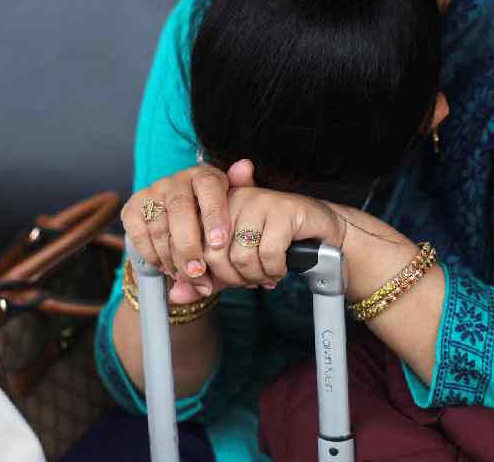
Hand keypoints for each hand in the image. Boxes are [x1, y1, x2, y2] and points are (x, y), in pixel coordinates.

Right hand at [120, 159, 255, 303]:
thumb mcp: (233, 205)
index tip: (219, 243)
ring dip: (172, 258)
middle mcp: (175, 181)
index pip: (208, 187)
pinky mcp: (132, 209)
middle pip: (179, 209)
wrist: (183, 222)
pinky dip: (153, 256)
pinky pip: (138, 235)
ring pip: (158, 226)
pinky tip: (169, 269)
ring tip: (187, 278)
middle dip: (189, 245)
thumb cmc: (214, 215)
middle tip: (199, 272)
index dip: (214, 214)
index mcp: (203, 176)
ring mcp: (152, 194)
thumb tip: (245, 166)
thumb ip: (241, 190)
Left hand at [202, 187, 345, 288]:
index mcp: (215, 207)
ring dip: (256, 277)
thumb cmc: (271, 246)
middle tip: (249, 282)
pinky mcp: (285, 209)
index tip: (223, 282)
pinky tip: (281, 268)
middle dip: (233, 279)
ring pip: (242, 256)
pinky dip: (275, 270)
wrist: (318, 234)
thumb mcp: (232, 264)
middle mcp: (235, 198)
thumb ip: (205, 278)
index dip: (206, 275)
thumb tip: (175, 296)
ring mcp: (260, 201)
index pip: (193, 247)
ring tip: (266, 275)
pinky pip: (269, 254)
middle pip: (216, 254)